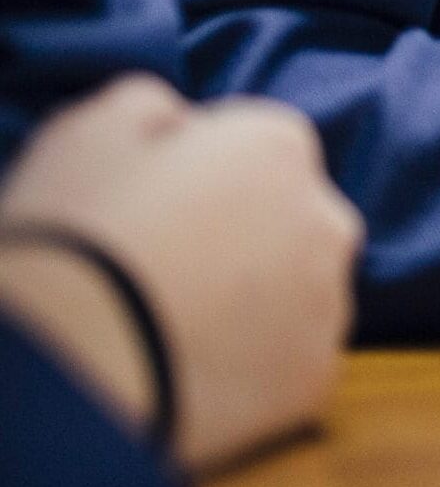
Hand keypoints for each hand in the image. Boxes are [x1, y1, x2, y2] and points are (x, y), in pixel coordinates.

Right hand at [0, 74, 361, 472]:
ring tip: (168, 328)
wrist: (65, 368)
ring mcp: (328, 305)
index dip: (201, 179)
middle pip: (291, 220)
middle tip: (160, 272)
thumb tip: (177, 118)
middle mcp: (327, 218)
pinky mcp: (314, 381)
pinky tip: (188, 373)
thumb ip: (151, 106)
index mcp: (279, 145)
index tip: (153, 209)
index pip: (259, 149)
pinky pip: (286, 365)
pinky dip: (249, 371)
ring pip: (296, 295)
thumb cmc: (72, 238)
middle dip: (242, 238)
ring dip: (253, 306)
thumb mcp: (89, 132)